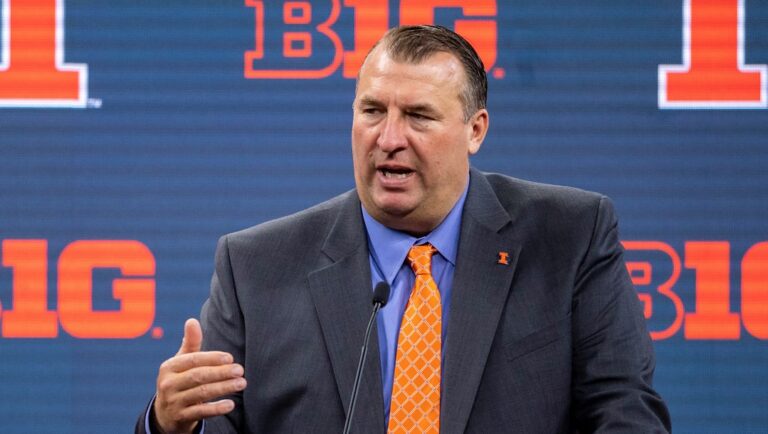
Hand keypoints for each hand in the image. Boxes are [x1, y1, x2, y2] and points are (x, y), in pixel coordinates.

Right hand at [152, 319, 246, 433]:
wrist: (165, 414)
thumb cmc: (179, 381)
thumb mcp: (181, 363)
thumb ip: (190, 343)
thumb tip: (192, 320)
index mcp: (169, 367)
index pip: (193, 360)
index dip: (212, 358)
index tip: (230, 358)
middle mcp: (168, 384)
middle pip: (198, 376)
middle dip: (221, 373)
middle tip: (240, 370)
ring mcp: (173, 402)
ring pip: (201, 393)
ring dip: (223, 388)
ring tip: (241, 383)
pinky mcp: (180, 417)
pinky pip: (200, 412)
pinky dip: (216, 408)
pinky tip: (231, 404)